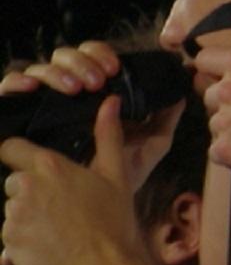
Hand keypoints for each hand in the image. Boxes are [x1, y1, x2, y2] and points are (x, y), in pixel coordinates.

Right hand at [0, 41, 183, 191]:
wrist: (92, 210)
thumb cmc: (118, 175)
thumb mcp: (147, 148)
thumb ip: (164, 121)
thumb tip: (180, 93)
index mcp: (94, 91)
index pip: (92, 57)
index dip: (100, 54)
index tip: (114, 69)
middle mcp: (66, 91)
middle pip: (66, 57)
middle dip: (82, 62)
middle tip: (95, 82)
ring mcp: (40, 100)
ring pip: (40, 67)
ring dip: (58, 73)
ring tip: (73, 90)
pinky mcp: (18, 114)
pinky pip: (10, 87)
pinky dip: (18, 82)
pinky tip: (30, 88)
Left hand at [1, 94, 149, 264]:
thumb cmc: (114, 225)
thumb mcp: (115, 176)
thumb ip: (107, 136)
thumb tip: (110, 103)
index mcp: (48, 166)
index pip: (11, 147)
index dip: (19, 157)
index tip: (32, 169)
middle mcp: (25, 187)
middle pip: (13, 182)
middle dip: (29, 194)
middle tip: (59, 211)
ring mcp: (14, 216)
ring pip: (12, 212)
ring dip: (27, 220)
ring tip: (57, 233)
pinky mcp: (9, 244)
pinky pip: (9, 240)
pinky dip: (23, 244)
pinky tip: (49, 249)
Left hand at [198, 46, 230, 183]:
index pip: (204, 60)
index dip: (212, 69)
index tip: (220, 78)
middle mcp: (226, 90)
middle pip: (209, 94)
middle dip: (226, 101)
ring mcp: (223, 123)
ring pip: (214, 124)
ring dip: (230, 128)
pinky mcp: (225, 151)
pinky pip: (217, 150)